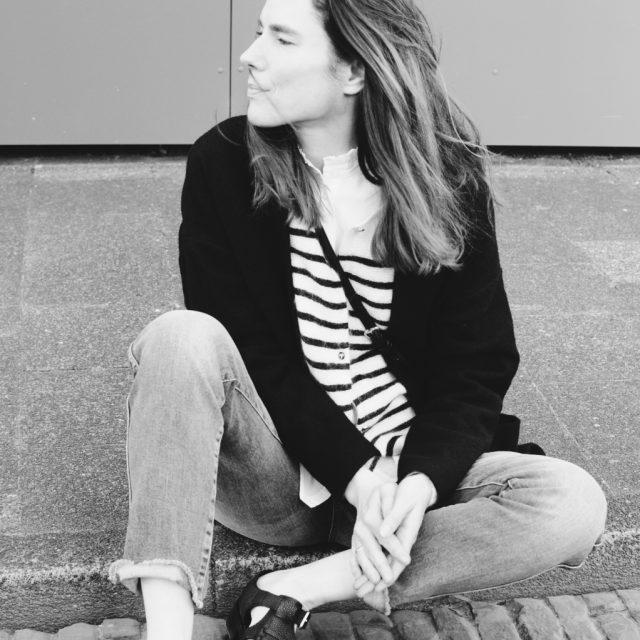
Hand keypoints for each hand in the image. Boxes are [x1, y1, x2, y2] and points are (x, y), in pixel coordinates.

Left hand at [351, 473, 436, 595]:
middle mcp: (403, 539)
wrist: (419, 486)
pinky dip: (372, 561)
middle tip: (361, 592)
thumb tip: (382, 533)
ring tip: (359, 586)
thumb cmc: (412, 492)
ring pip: (384, 560)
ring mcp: (398, 537)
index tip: (376, 586)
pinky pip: (382, 552)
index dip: (388, 573)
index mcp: (407, 534)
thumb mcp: (404, 501)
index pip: (398, 559)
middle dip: (376, 579)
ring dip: (372, 573)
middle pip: (389, 565)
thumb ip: (394, 518)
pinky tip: (361, 568)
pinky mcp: (392, 533)